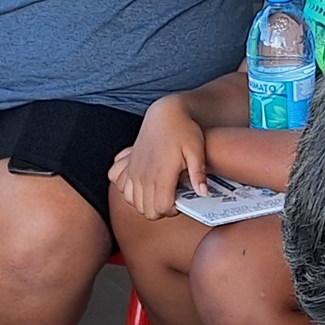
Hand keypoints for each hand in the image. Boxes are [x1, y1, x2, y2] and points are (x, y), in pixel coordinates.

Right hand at [112, 97, 209, 218]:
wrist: (166, 113)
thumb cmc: (183, 130)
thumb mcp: (197, 151)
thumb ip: (199, 174)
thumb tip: (203, 193)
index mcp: (161, 174)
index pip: (162, 208)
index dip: (173, 209)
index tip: (180, 199)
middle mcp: (143, 175)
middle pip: (148, 211)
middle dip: (161, 209)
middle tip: (172, 196)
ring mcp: (133, 171)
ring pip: (134, 203)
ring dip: (146, 203)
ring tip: (160, 191)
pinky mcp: (128, 166)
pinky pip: (122, 189)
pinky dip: (131, 192)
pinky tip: (144, 185)